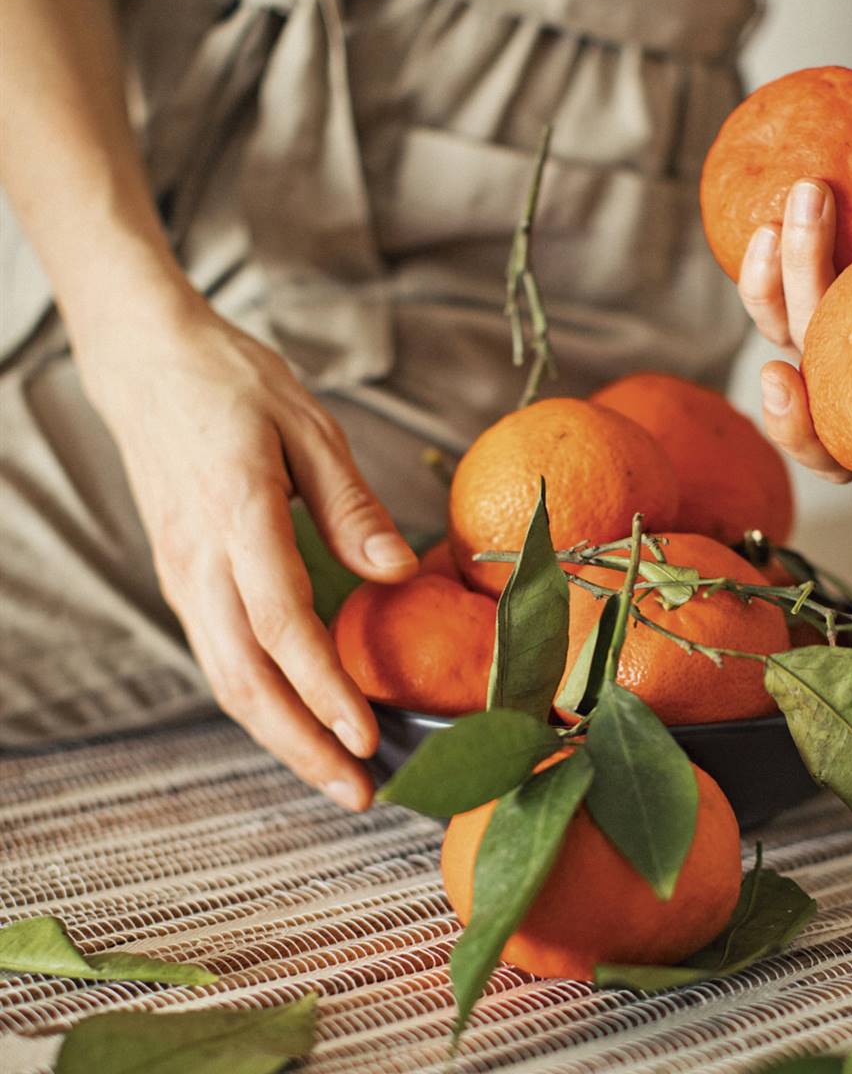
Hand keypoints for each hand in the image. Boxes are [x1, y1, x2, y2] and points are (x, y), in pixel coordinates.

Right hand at [81, 291, 416, 807]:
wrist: (148, 365)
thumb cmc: (234, 386)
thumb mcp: (309, 428)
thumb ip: (352, 506)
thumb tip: (398, 571)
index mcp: (237, 515)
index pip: (280, 623)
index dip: (324, 689)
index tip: (367, 737)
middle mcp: (199, 560)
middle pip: (245, 676)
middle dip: (301, 744)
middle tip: (359, 792)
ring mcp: (182, 575)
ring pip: (225, 678)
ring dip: (278, 737)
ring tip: (334, 776)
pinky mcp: (181, 578)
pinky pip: (218, 655)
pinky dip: (257, 702)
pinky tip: (295, 721)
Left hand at [737, 171, 851, 523]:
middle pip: (837, 453)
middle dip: (799, 435)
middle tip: (783, 382)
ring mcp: (836, 368)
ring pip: (793, 370)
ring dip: (782, 302)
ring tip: (781, 241)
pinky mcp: (799, 322)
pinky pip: (771, 311)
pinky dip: (763, 277)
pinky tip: (766, 234)